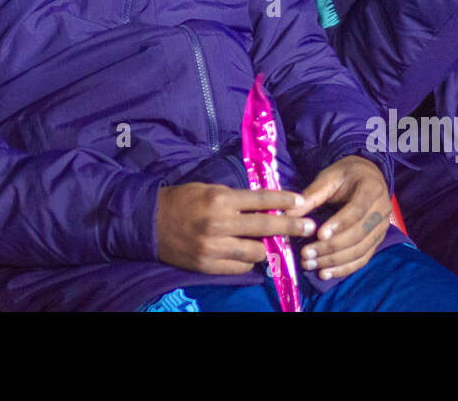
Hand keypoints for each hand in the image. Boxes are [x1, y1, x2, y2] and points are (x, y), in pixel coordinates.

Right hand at [156, 183, 315, 274]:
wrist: (149, 222)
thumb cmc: (182, 200)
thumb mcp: (208, 189)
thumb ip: (235, 199)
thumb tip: (265, 206)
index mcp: (220, 200)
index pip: (261, 199)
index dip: (284, 200)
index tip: (302, 202)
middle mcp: (219, 223)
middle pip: (265, 226)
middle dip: (290, 227)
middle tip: (308, 227)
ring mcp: (214, 247)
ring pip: (255, 252)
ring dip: (265, 248)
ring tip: (271, 244)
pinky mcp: (207, 265)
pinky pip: (239, 268)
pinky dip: (247, 262)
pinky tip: (248, 257)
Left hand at [285, 155, 389, 280]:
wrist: (368, 176)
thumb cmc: (346, 175)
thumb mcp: (329, 177)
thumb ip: (311, 195)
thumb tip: (288, 215)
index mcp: (371, 189)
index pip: (356, 211)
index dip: (339, 224)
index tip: (318, 234)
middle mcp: (381, 211)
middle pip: (358, 235)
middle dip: (331, 247)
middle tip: (306, 254)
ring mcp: (381, 229)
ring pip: (360, 251)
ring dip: (334, 261)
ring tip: (310, 264)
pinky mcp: (377, 241)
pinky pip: (362, 259)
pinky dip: (344, 269)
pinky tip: (325, 273)